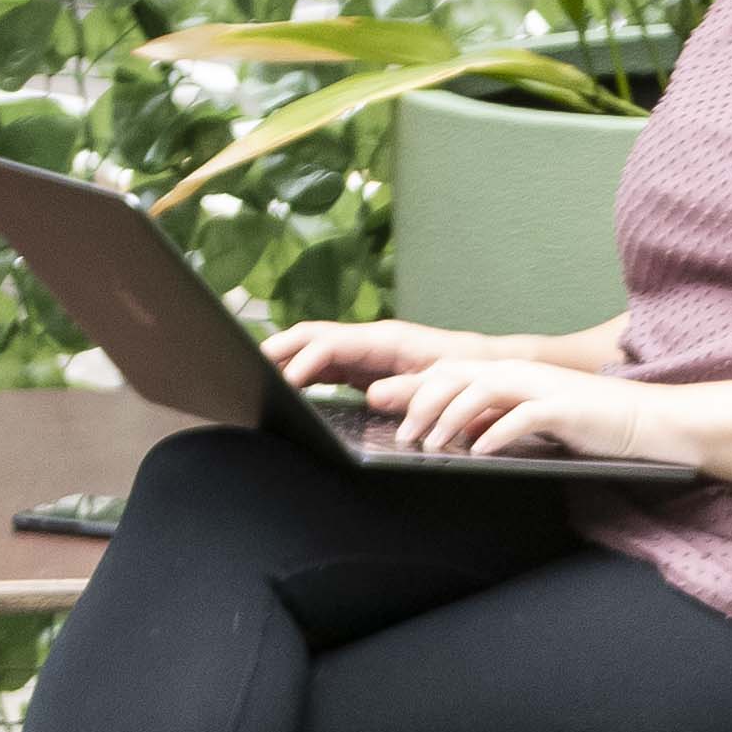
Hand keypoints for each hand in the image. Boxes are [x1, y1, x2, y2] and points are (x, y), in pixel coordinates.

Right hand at [265, 315, 473, 389]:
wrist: (484, 366)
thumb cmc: (467, 372)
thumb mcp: (443, 383)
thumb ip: (411, 389)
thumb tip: (373, 395)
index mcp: (385, 339)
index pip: (330, 343)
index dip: (303, 361)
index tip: (282, 382)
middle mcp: (369, 340)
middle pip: (312, 336)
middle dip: (279, 349)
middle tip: (247, 369)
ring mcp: (364, 352)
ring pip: (313, 348)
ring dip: (285, 359)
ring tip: (254, 377)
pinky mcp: (364, 367)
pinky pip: (325, 365)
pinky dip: (302, 374)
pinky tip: (285, 389)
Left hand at [380, 351, 694, 465]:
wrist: (650, 420)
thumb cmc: (595, 424)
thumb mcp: (536, 420)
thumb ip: (499, 419)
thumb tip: (462, 433)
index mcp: (511, 373)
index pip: (450, 372)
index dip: (413, 389)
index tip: (387, 410)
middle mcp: (520, 372)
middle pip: (454, 377)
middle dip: (420, 404)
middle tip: (401, 435)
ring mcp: (542, 387)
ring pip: (479, 393)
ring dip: (449, 420)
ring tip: (431, 446)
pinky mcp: (563, 408)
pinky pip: (520, 417)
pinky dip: (495, 434)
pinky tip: (478, 452)